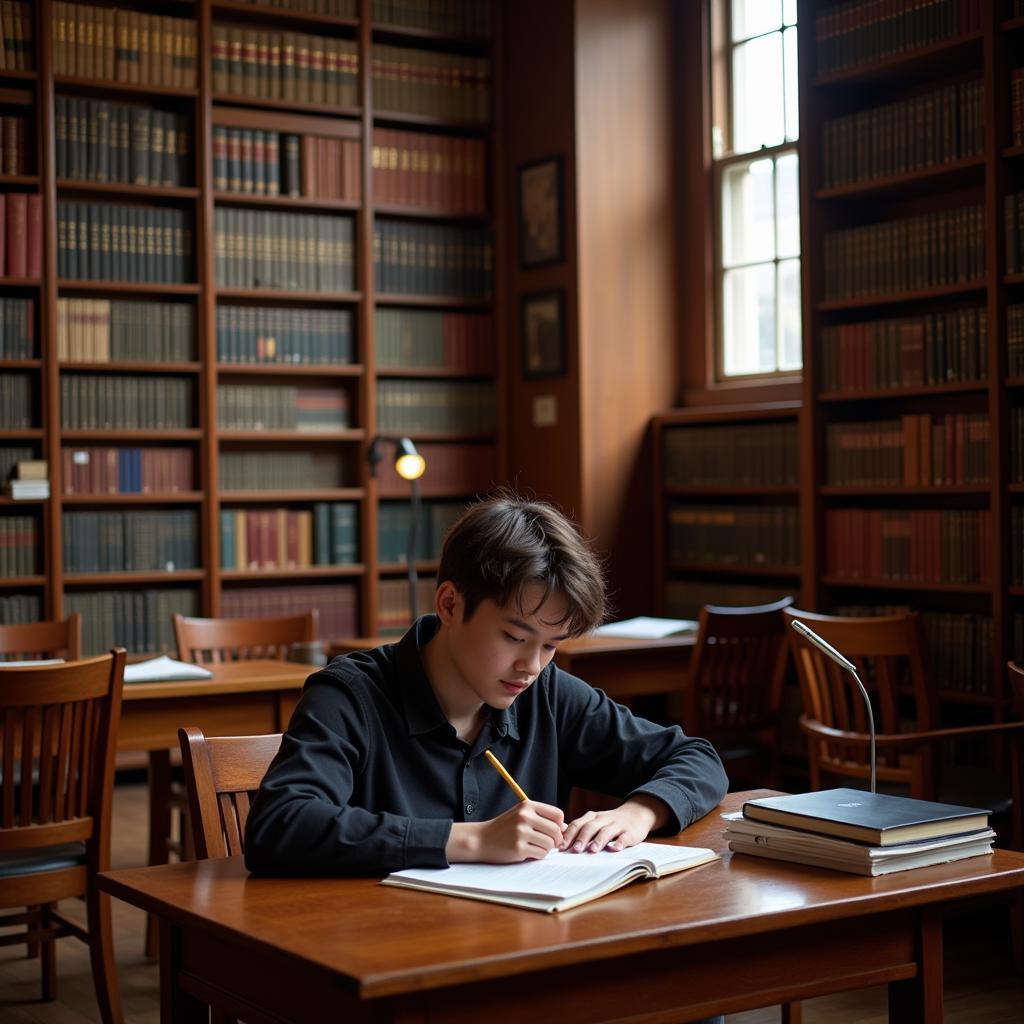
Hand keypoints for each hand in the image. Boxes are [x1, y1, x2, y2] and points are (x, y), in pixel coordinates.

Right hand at [446, 801, 565, 863]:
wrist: (481, 839)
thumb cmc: (504, 827)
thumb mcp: (521, 815)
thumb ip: (542, 818)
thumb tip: (566, 827)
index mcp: (527, 806)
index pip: (557, 814)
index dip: (559, 824)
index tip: (553, 831)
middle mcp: (525, 817)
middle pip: (556, 830)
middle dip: (556, 839)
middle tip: (549, 843)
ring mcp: (521, 833)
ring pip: (550, 844)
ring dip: (547, 849)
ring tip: (536, 847)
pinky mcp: (518, 848)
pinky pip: (541, 854)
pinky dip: (539, 855)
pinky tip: (529, 852)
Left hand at [561, 796, 666, 853]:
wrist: (636, 814)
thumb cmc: (610, 822)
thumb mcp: (594, 823)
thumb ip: (580, 830)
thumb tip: (560, 844)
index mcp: (591, 817)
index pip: (577, 824)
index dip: (568, 835)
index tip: (560, 847)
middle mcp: (603, 819)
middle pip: (590, 827)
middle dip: (581, 838)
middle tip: (574, 850)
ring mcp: (617, 825)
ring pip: (606, 831)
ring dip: (599, 840)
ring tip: (593, 850)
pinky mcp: (630, 831)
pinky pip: (624, 836)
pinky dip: (620, 842)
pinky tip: (615, 849)